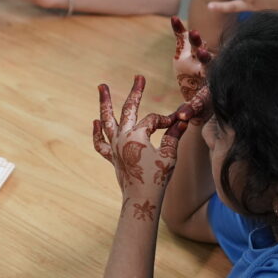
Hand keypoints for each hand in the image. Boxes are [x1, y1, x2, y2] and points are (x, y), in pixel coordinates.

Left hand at [92, 76, 188, 219]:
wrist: (141, 200)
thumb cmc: (157, 178)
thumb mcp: (169, 155)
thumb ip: (174, 136)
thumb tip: (182, 120)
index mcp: (136, 136)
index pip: (153, 120)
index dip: (167, 121)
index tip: (177, 124)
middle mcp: (122, 138)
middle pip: (128, 110)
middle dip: (135, 93)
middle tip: (139, 77)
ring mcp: (115, 147)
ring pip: (106, 121)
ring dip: (105, 103)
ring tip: (101, 87)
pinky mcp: (112, 158)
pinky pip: (100, 143)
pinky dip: (97, 132)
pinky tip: (95, 122)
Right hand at [170, 17, 214, 121]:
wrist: (203, 89)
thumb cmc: (203, 102)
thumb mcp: (198, 108)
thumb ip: (190, 111)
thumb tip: (181, 117)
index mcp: (210, 83)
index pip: (209, 81)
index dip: (207, 74)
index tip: (204, 79)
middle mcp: (207, 68)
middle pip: (208, 61)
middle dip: (205, 57)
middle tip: (203, 52)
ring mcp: (198, 58)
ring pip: (198, 47)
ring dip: (195, 40)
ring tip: (193, 32)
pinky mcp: (187, 51)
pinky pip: (183, 39)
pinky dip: (179, 30)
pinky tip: (173, 18)